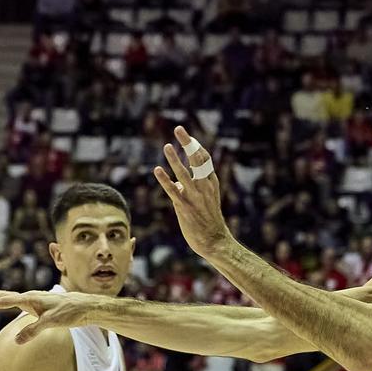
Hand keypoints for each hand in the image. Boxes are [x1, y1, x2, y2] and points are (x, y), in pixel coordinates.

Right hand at [0, 288, 94, 342]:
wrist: (86, 307)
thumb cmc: (70, 313)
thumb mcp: (51, 323)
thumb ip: (33, 330)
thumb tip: (17, 340)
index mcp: (30, 299)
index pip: (5, 301)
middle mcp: (31, 297)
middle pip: (5, 296)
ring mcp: (36, 299)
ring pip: (11, 297)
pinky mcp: (40, 304)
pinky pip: (19, 301)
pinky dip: (9, 300)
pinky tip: (8, 302)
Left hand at [153, 125, 231, 255]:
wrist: (214, 241)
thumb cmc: (208, 221)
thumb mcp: (205, 201)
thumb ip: (191, 189)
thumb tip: (176, 182)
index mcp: (211, 184)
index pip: (204, 160)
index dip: (196, 146)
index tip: (187, 136)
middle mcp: (204, 188)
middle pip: (196, 160)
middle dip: (188, 143)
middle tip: (179, 129)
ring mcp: (194, 197)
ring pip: (184, 174)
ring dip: (174, 159)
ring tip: (167, 146)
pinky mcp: (184, 207)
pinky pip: (173, 191)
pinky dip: (164, 180)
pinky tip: (157, 170)